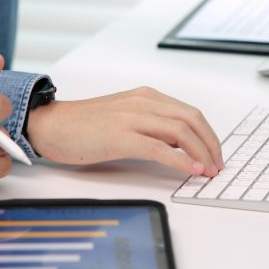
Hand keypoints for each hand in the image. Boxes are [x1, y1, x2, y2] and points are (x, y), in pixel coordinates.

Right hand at [26, 87, 222, 176]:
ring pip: (180, 131)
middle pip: (192, 120)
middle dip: (211, 144)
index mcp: (146, 97)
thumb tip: (179, 146)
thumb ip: (151, 126)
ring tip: (208, 171)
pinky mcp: (120, 136)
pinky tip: (191, 170)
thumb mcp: (125, 119)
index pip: (189, 113)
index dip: (208, 135)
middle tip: (218, 166)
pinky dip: (180, 160)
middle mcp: (142, 102)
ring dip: (201, 153)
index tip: (215, 155)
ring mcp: (131, 118)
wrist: (50, 125)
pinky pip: (159, 147)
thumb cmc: (84, 126)